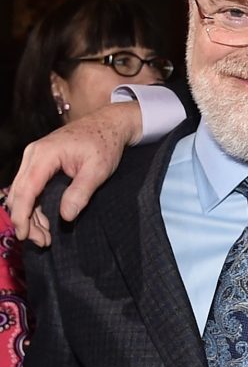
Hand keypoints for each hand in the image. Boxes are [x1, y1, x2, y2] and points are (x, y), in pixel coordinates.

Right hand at [7, 101, 143, 244]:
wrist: (108, 123)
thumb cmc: (105, 143)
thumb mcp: (97, 170)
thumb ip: (80, 192)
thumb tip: (65, 216)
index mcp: (44, 155)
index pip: (25, 190)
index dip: (22, 216)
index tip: (24, 236)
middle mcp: (33, 154)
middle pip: (19, 193)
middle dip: (25, 220)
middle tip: (41, 242)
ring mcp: (34, 157)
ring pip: (22, 191)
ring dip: (29, 215)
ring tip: (44, 237)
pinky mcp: (40, 161)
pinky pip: (30, 186)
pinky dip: (34, 205)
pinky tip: (43, 222)